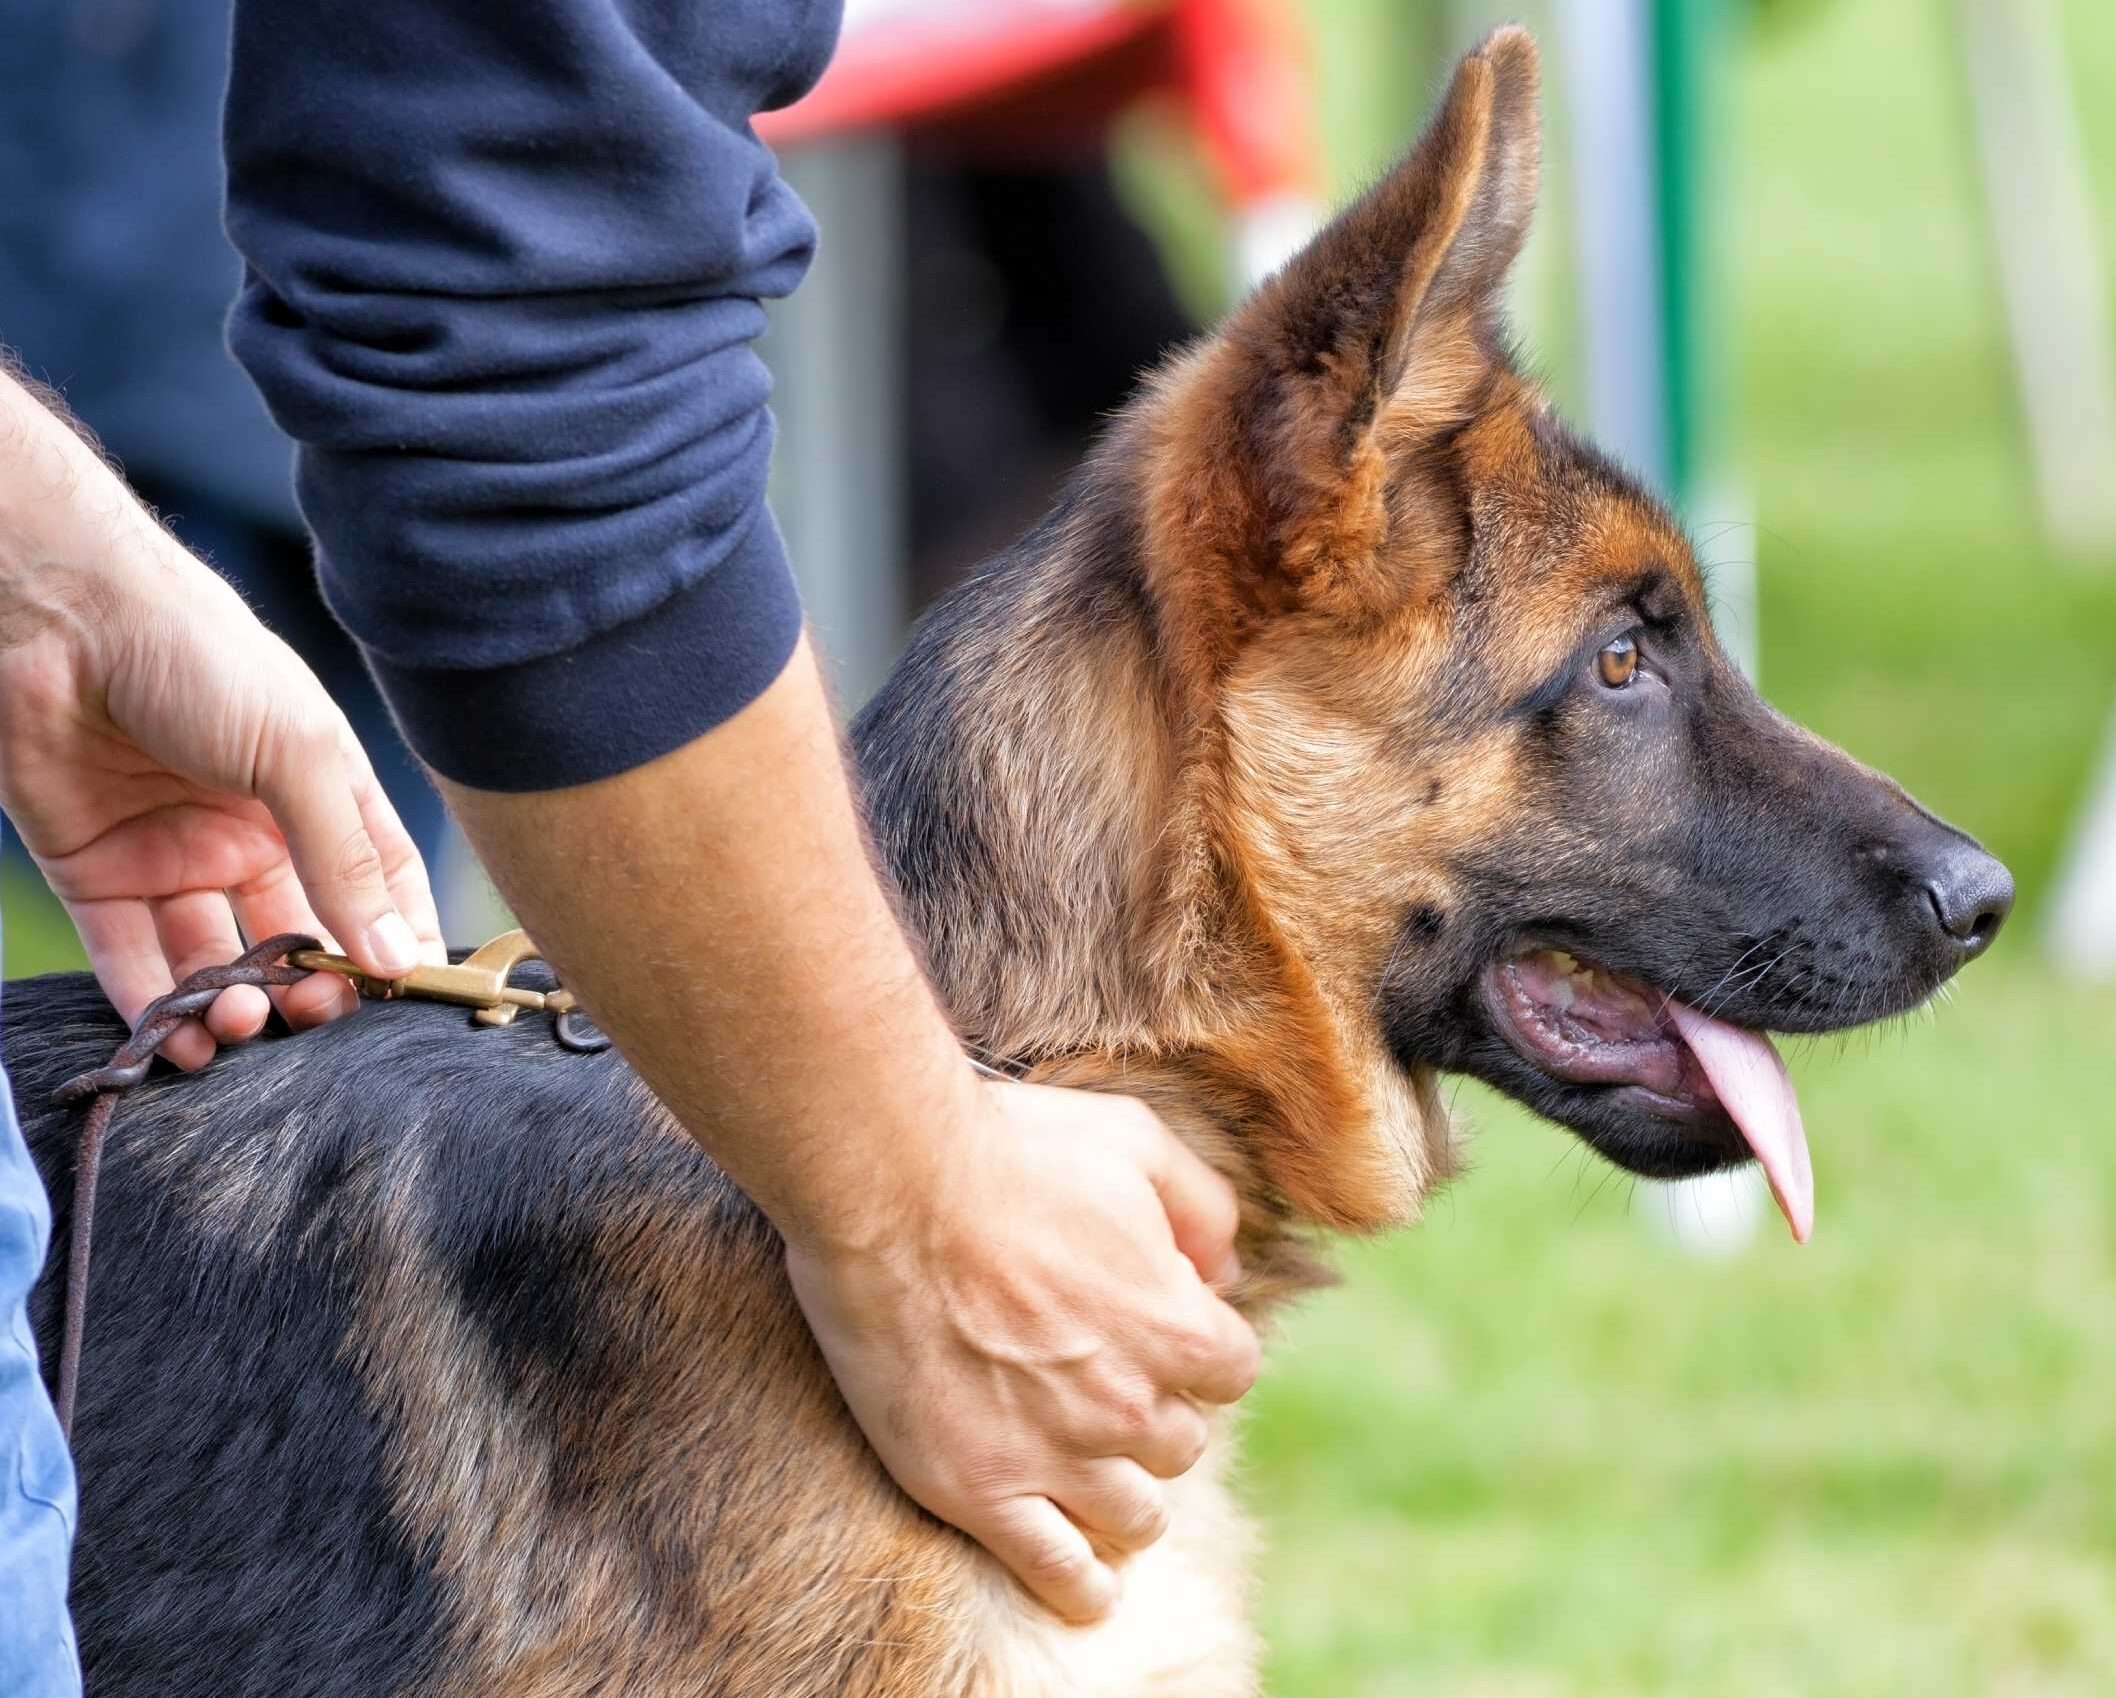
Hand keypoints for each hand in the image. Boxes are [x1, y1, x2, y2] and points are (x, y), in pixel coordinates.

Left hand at [0, 369, 443, 1065]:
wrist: (63, 619)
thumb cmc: (202, 659)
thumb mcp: (300, 755)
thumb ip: (346, 862)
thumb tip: (395, 959)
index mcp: (316, 793)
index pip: (376, 884)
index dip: (394, 940)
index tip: (405, 995)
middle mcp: (251, 832)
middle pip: (293, 935)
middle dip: (306, 987)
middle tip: (309, 1014)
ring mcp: (174, 855)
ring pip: (214, 958)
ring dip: (232, 1004)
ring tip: (237, 1021)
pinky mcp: (98, 873)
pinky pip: (131, 955)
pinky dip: (155, 1004)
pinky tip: (179, 1035)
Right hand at [785, 1076, 1258, 1623]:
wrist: (891, 1186)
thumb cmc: (1012, 1151)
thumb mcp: (1135, 1143)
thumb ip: (1203, 1205)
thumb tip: (1227, 1269)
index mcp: (1181, 1326)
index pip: (1232, 1371)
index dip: (1193, 1347)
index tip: (1149, 1328)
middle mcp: (1133, 1404)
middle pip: (1181, 1445)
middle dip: (1152, 1415)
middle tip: (1096, 1383)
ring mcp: (1057, 1456)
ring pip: (1135, 1517)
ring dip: (1123, 1495)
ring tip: (1088, 1472)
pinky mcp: (980, 1490)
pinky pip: (1058, 1573)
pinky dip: (1083, 1586)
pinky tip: (1087, 1582)